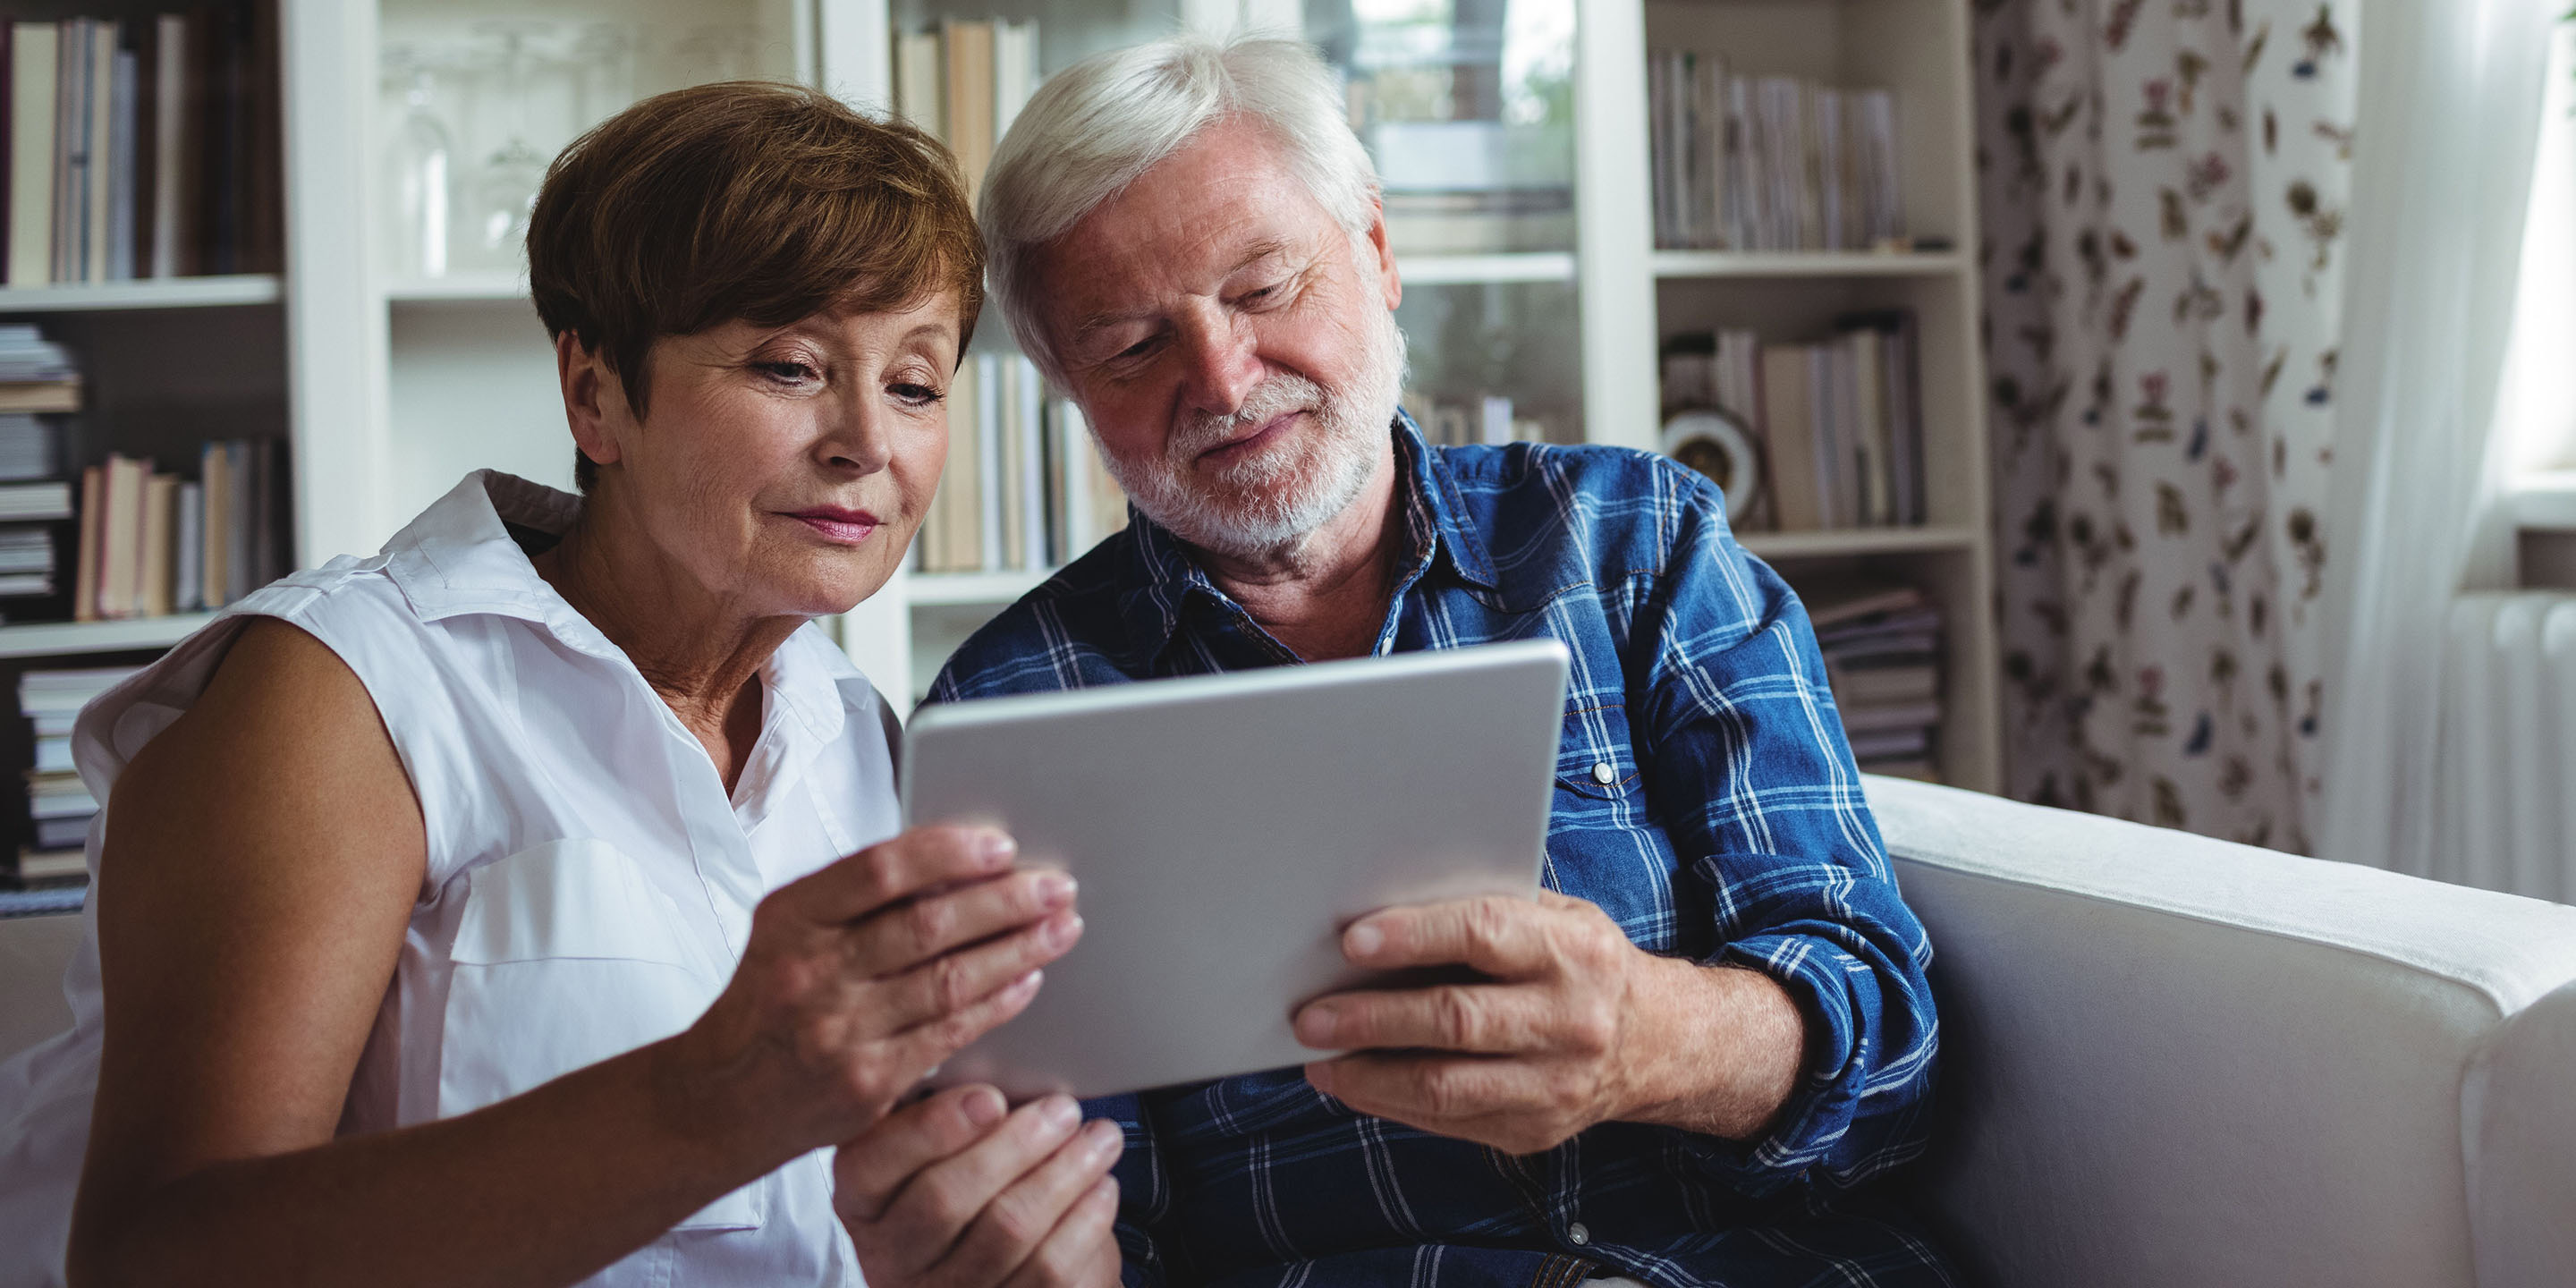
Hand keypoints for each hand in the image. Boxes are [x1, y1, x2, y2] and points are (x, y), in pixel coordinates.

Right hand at [667, 826, 1083, 1157]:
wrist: (721, 1099)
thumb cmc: (769, 1000)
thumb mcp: (788, 931)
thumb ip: (856, 897)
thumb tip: (954, 859)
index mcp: (792, 919)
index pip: (880, 871)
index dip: (948, 853)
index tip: (1001, 846)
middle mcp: (812, 972)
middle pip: (928, 925)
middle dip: (1006, 902)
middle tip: (1057, 886)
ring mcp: (839, 1032)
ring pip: (949, 980)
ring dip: (1017, 950)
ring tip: (1060, 928)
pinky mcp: (867, 1083)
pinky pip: (949, 1033)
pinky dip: (997, 1003)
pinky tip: (1028, 981)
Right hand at [835, 1085, 1123, 1287]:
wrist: (1012, 1268)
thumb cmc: (978, 1185)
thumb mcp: (947, 1145)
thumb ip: (955, 1108)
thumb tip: (1001, 1066)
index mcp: (864, 1199)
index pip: (870, 1164)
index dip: (931, 1129)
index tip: (990, 1097)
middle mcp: (891, 1254)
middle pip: (943, 1199)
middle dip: (1015, 1146)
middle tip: (1063, 1110)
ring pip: (1005, 1230)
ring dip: (1064, 1175)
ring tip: (1100, 1139)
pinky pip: (1046, 1269)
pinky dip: (1084, 1220)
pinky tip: (1102, 1188)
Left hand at [1292, 891, 1714, 1154]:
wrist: (1656, 1042)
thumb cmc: (1581, 964)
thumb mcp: (1557, 917)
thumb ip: (1488, 911)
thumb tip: (1384, 915)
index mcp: (1574, 950)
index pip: (1485, 934)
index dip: (1414, 936)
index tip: (1352, 941)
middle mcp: (1570, 1020)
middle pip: (1456, 1021)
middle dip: (1373, 1019)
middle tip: (1312, 1017)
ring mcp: (1555, 1085)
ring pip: (1445, 1087)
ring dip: (1369, 1075)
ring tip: (1320, 1059)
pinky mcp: (1535, 1131)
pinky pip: (1448, 1121)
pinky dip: (1391, 1103)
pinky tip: (1355, 1084)